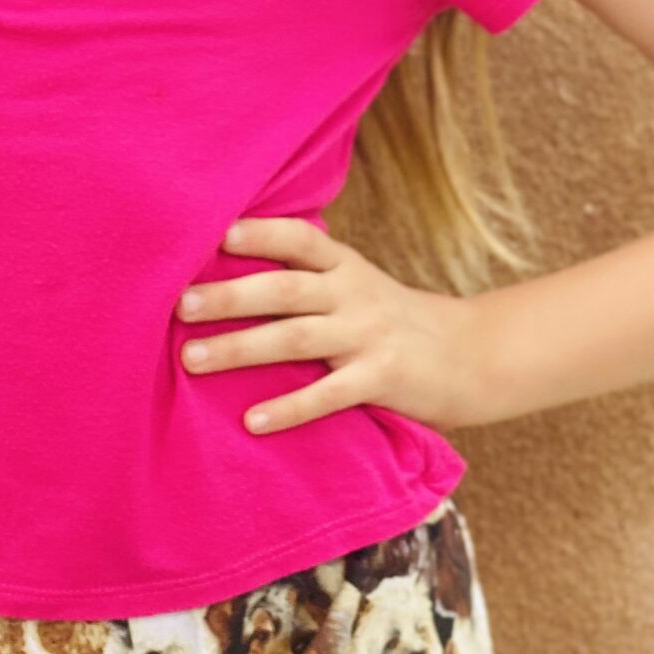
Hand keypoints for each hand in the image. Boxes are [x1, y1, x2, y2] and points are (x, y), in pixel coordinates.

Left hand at [176, 215, 488, 434]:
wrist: (474, 356)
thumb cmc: (393, 322)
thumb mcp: (357, 286)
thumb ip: (307, 278)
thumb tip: (227, 273)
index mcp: (345, 266)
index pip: (299, 239)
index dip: (257, 232)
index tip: (210, 233)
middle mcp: (354, 294)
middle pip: (284, 289)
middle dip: (229, 295)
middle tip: (179, 305)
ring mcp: (369, 336)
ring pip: (296, 338)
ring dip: (240, 349)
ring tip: (191, 360)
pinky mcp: (384, 378)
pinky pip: (329, 394)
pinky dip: (290, 407)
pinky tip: (253, 420)